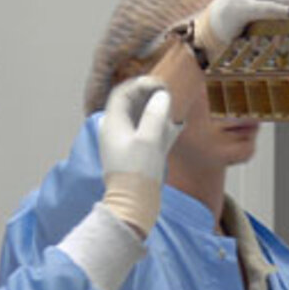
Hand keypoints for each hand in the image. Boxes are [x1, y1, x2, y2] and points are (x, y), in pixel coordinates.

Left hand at [96, 77, 178, 234]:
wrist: (133, 205)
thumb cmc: (138, 172)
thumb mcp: (149, 140)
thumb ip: (155, 114)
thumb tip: (162, 96)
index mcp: (113, 124)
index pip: (122, 93)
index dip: (141, 84)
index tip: (161, 85)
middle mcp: (116, 132)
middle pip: (130, 104)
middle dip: (150, 97)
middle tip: (169, 95)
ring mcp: (124, 144)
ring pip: (139, 119)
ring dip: (156, 112)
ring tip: (173, 110)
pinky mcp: (135, 156)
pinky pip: (146, 134)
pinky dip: (159, 128)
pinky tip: (175, 128)